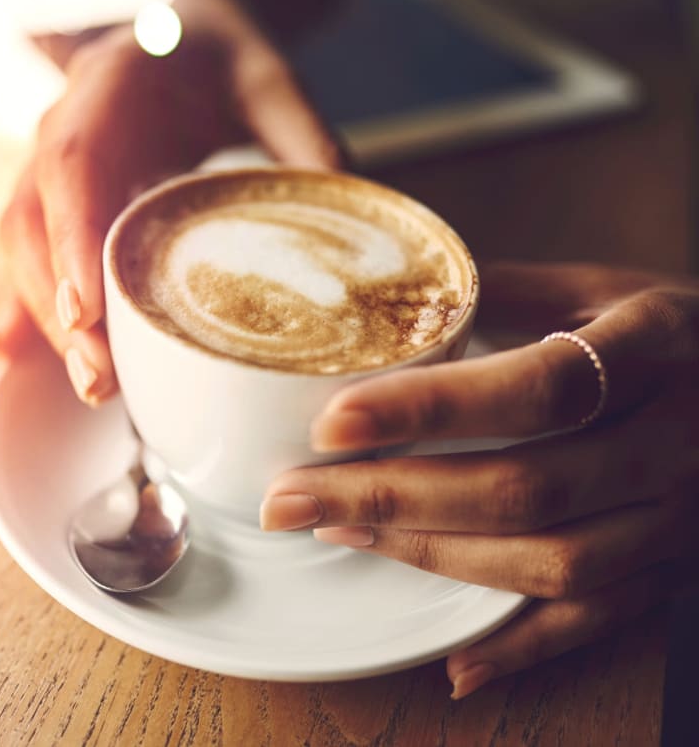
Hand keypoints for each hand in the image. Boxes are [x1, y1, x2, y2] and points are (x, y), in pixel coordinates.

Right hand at [0, 0, 343, 404]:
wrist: (181, 45)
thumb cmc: (221, 62)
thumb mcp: (272, 84)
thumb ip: (303, 142)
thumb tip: (347, 231)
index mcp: (110, 87)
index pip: (74, 164)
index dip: (72, 238)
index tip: (87, 310)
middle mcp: (63, 128)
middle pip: (36, 223)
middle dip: (60, 307)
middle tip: (99, 378)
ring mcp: (50, 168)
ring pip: (24, 247)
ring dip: (48, 321)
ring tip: (92, 385)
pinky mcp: (57, 203)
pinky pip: (30, 256)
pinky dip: (24, 308)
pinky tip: (13, 357)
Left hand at [260, 261, 698, 697]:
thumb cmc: (678, 333)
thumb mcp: (608, 288)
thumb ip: (509, 290)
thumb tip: (392, 297)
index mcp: (654, 348)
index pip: (536, 386)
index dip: (430, 409)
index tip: (333, 422)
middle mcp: (673, 439)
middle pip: (524, 488)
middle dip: (391, 496)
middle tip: (291, 497)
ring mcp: (679, 515)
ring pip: (551, 562)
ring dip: (432, 557)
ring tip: (340, 530)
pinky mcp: (674, 569)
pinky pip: (598, 623)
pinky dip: (522, 649)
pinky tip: (454, 663)